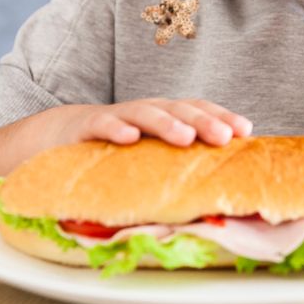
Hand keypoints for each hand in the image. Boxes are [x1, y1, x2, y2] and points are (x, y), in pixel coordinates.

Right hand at [43, 99, 253, 148]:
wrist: (58, 136)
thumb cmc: (115, 153)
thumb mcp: (149, 158)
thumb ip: (176, 167)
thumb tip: (215, 194)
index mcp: (164, 118)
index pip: (197, 110)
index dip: (221, 116)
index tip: (245, 131)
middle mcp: (145, 113)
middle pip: (178, 110)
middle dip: (203, 121)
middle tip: (224, 136)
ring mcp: (116, 117)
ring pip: (144, 113)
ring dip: (166, 123)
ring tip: (185, 137)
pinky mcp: (85, 127)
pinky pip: (102, 124)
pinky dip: (116, 128)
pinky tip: (129, 138)